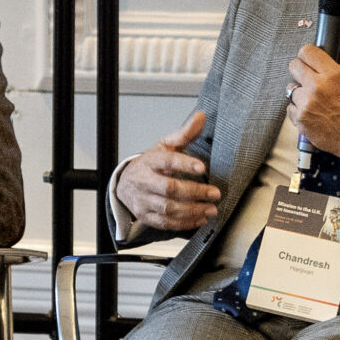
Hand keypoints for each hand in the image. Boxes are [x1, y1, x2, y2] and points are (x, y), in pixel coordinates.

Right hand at [118, 111, 220, 232]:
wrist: (125, 185)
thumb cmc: (150, 164)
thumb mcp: (164, 146)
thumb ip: (184, 133)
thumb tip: (201, 116)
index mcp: (150, 161)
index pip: (167, 161)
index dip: (185, 164)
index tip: (203, 168)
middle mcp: (144, 181)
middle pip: (169, 188)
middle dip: (194, 192)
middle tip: (214, 193)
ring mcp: (144, 200)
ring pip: (168, 208)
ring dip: (192, 210)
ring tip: (211, 209)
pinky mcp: (146, 216)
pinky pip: (165, 223)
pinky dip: (184, 223)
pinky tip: (199, 219)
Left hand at [287, 43, 339, 174]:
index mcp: (332, 75)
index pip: (306, 52)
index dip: (309, 53)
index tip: (311, 58)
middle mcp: (316, 88)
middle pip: (294, 66)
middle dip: (302, 68)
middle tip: (311, 76)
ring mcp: (306, 104)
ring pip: (290, 87)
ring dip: (300, 90)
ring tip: (314, 97)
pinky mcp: (299, 119)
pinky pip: (290, 106)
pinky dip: (298, 107)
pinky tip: (312, 110)